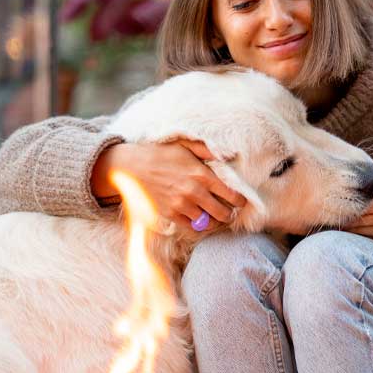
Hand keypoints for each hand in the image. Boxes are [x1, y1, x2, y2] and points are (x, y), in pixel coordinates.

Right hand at [91, 140, 247, 227]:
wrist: (132, 167)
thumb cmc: (160, 154)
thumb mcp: (185, 145)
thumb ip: (207, 150)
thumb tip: (227, 154)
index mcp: (201, 174)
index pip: (231, 194)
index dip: (240, 201)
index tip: (240, 201)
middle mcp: (194, 192)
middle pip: (223, 212)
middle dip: (229, 214)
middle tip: (229, 212)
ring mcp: (181, 205)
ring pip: (208, 222)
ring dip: (214, 221)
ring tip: (215, 218)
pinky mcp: (170, 215)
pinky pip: (191, 228)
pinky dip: (198, 227)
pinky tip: (200, 221)